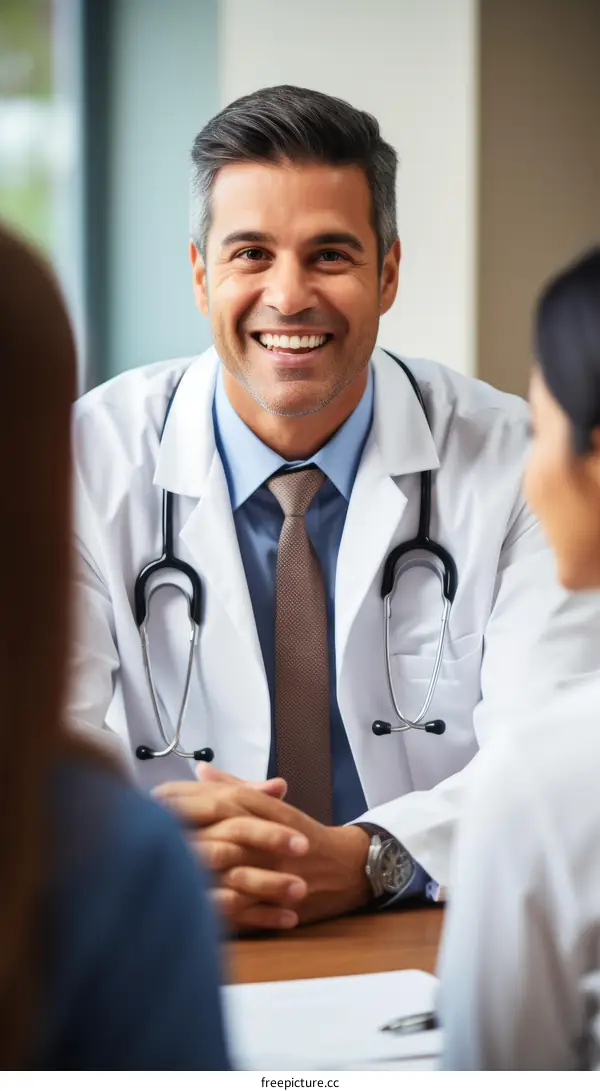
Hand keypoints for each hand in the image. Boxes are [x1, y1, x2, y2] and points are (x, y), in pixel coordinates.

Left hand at [156, 767, 371, 929]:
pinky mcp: (272, 901)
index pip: (213, 797)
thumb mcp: (271, 805)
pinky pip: (238, 903)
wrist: (347, 867)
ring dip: (189, 862)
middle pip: (212, 825)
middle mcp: (263, 835)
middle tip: (142, 827)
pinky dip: (211, 903)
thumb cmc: (303, 835)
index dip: (179, 798)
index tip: (150, 799)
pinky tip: (185, 903)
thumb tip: (199, 770)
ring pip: (222, 863)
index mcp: (261, 808)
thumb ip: (234, 787)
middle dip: (176, 826)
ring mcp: (268, 869)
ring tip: (157, 862)